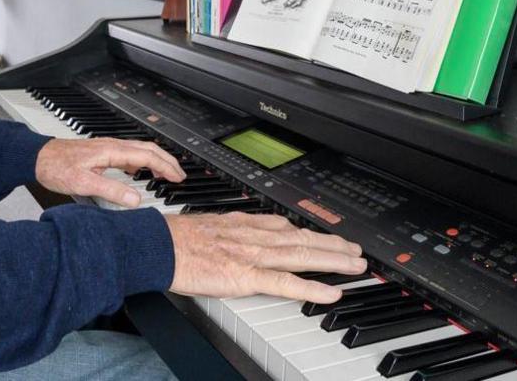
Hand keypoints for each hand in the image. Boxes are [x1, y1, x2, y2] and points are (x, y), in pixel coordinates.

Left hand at [34, 137, 185, 207]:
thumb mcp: (84, 183)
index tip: (178, 177)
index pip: (147, 155)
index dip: (166, 166)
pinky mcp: (101, 152)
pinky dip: (142, 161)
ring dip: (156, 159)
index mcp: (111, 151)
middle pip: (148, 148)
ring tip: (166, 173)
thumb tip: (135, 199)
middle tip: (180, 175)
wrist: (37, 157)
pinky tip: (138, 171)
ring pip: (139, 149)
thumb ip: (111, 191)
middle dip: (167, 160)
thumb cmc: (56, 167)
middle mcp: (111, 146)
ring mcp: (107, 148)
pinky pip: (128, 153)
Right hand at [166, 212, 366, 303]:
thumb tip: (251, 229)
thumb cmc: (177, 239)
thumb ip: (236, 228)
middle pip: (304, 239)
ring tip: (356, 266)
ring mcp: (253, 256)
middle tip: (357, 251)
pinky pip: (285, 283)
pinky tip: (330, 292)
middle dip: (334, 245)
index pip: (288, 227)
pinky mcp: (246, 277)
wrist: (159, 246)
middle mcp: (255, 236)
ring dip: (334, 260)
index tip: (330, 237)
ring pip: (303, 256)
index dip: (313, 233)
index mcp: (246, 224)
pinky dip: (311, 287)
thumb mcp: (213, 224)